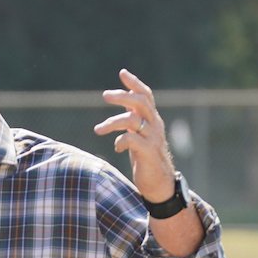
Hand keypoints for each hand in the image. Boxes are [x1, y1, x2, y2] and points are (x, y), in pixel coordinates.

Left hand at [93, 69, 176, 200]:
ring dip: (112, 122)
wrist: (159, 184)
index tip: (122, 73)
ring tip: (98, 130)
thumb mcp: (140, 135)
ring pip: (132, 120)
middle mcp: (155, 126)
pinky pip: (131, 139)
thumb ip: (134, 119)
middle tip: (104, 96)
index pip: (146, 95)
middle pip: (140, 102)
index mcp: (152, 120)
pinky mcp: (148, 153)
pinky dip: (120, 141)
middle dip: (121, 97)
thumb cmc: (146, 159)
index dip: (135, 83)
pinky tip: (116, 148)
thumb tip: (123, 101)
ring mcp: (153, 139)